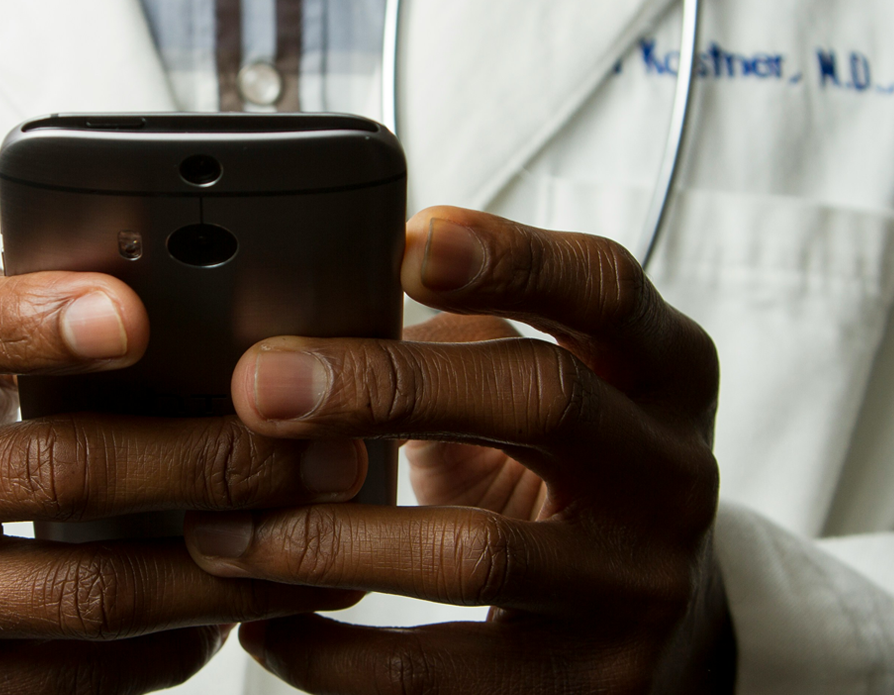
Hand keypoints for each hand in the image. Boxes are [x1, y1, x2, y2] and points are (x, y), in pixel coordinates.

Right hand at [0, 252, 363, 693]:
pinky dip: (168, 645)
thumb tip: (138, 280)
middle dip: (207, 459)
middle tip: (317, 445)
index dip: (30, 323)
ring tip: (314, 534)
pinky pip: (68, 678)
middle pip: (51, 473)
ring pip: (82, 594)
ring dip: (219, 567)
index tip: (134, 316)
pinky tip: (233, 606)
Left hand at [182, 208, 729, 692]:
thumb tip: (302, 307)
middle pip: (542, 398)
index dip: (512, 258)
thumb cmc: (570, 476)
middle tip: (260, 385)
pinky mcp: (590, 691)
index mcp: (664, 371)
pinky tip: (264, 623)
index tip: (406, 243)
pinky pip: (440, 676)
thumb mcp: (553, 387)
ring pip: (476, 553)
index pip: (605, 289)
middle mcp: (670, 474)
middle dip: (387, 384)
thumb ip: (464, 338)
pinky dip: (334, 655)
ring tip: (224, 526)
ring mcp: (637, 588)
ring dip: (328, 537)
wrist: (669, 637)